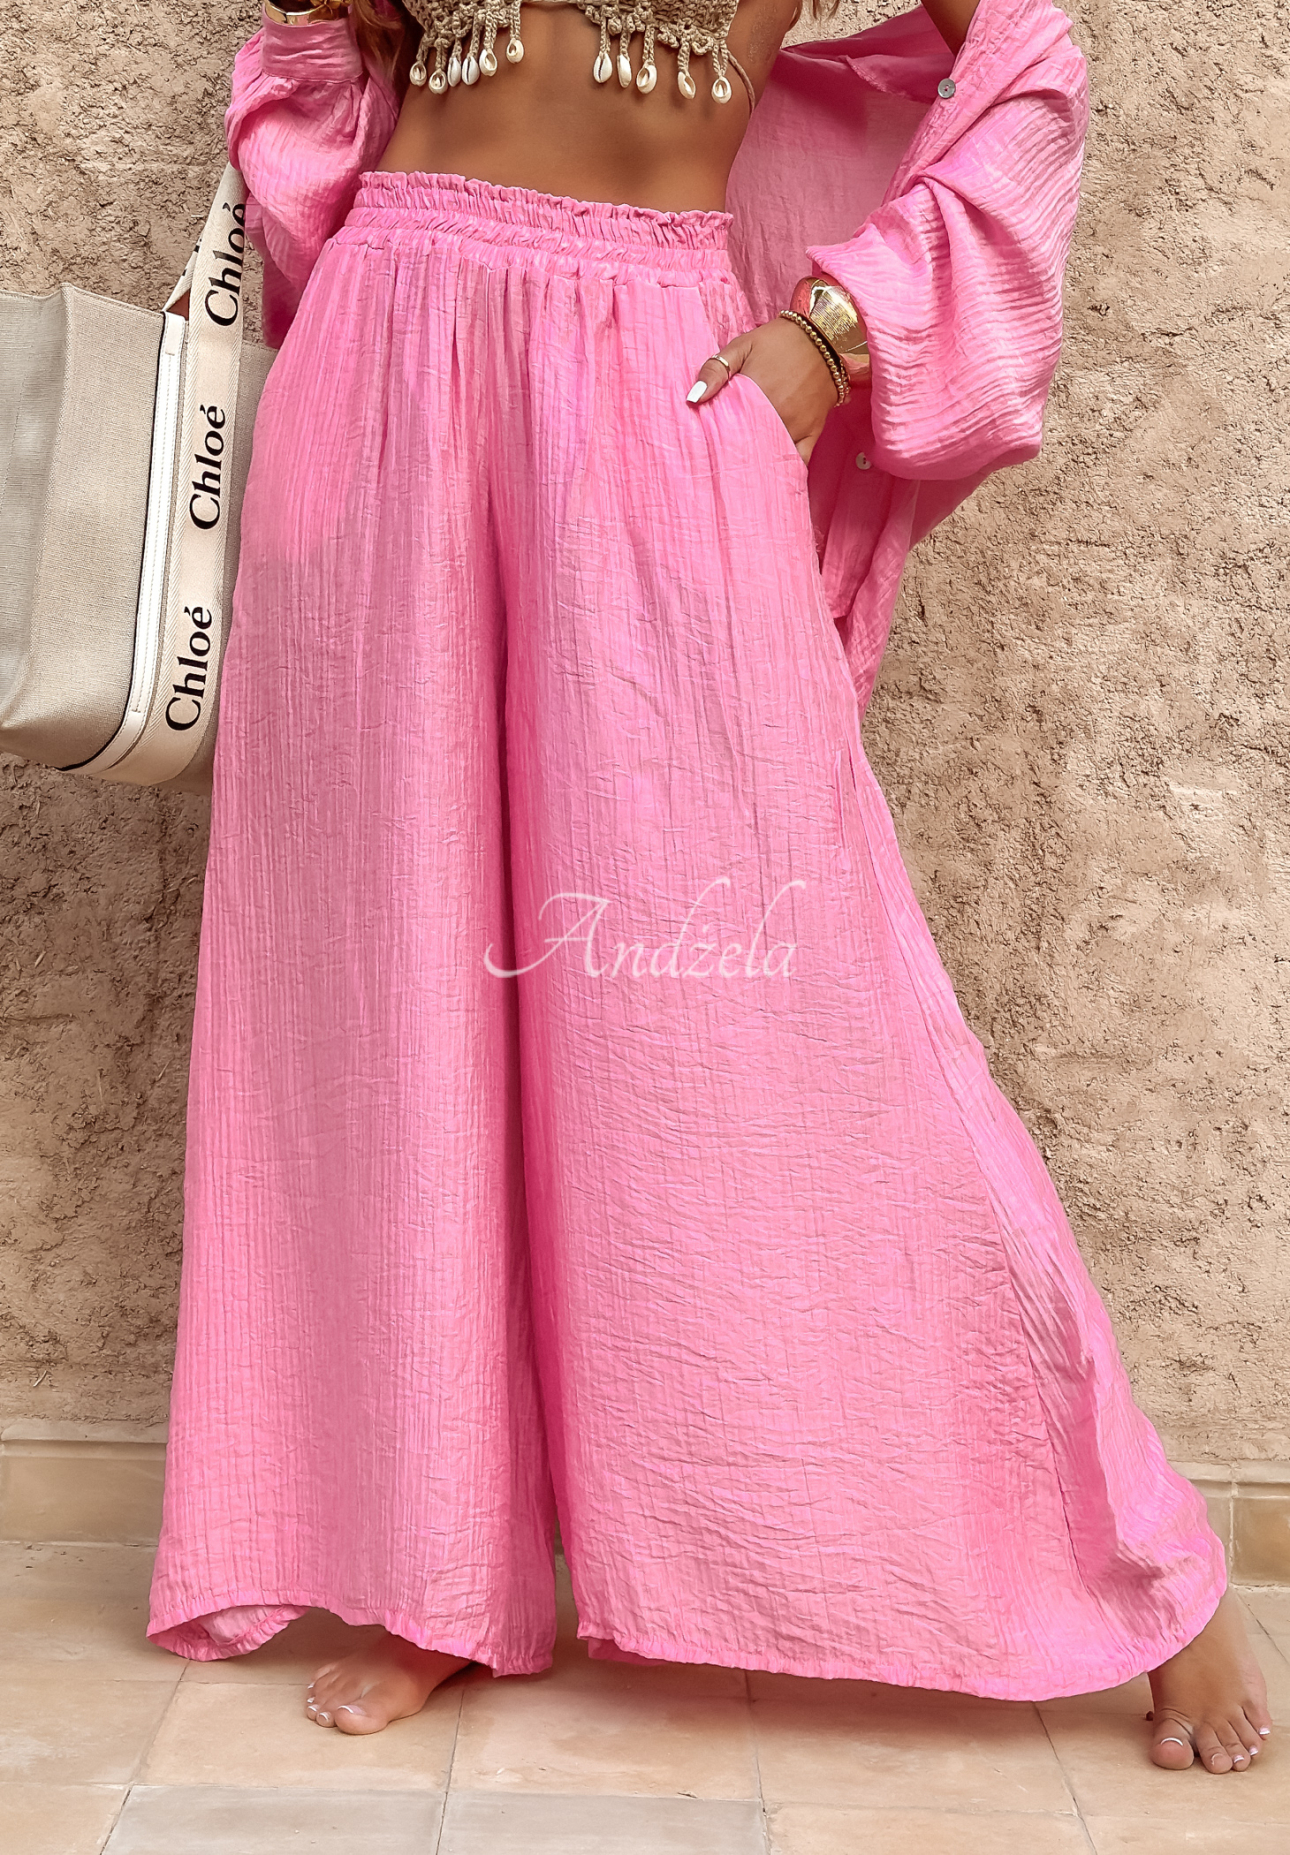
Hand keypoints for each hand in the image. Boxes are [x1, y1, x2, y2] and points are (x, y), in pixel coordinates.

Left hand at [685, 316, 840, 464]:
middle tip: (724, 462)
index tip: (710, 449)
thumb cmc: (779, 341)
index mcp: (755, 399)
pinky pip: (800, 460)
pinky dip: (786, 468)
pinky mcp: (813, 431)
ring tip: (744, 470)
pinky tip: (773, 474)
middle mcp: (776, 418)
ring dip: (759, 463)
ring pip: (772, 457)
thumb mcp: (742, 346)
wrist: (826, 337)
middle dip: (737, 456)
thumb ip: (716, 370)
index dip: (718, 444)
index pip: (730, 434)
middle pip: (750, 449)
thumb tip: (693, 398)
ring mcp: (796, 427)